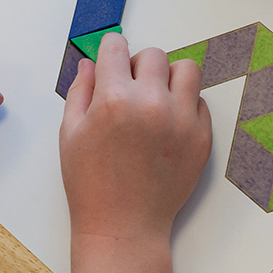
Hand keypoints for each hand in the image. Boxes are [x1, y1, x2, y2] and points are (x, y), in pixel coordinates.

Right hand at [60, 32, 211, 272]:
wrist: (124, 226)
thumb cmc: (91, 183)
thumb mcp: (71, 133)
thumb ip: (80, 91)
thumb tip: (89, 63)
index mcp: (114, 99)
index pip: (117, 46)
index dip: (110, 53)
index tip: (111, 62)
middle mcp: (151, 104)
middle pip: (154, 55)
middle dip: (138, 66)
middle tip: (130, 88)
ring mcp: (181, 121)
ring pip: (187, 70)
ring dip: (169, 78)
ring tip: (155, 99)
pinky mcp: (201, 138)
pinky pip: (200, 103)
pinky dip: (185, 106)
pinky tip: (167, 125)